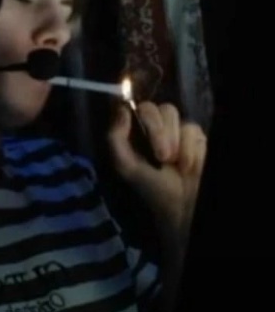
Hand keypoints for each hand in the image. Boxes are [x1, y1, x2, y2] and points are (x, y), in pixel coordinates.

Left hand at [108, 102, 206, 247]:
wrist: (179, 204)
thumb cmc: (150, 186)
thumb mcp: (125, 165)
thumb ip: (116, 138)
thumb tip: (122, 109)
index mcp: (136, 130)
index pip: (137, 107)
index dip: (140, 112)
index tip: (139, 125)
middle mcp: (156, 126)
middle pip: (157, 108)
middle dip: (159, 131)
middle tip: (162, 157)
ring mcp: (176, 130)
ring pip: (175, 116)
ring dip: (175, 142)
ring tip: (173, 163)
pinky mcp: (196, 137)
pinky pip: (194, 131)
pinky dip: (191, 151)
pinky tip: (187, 166)